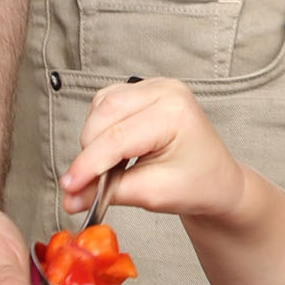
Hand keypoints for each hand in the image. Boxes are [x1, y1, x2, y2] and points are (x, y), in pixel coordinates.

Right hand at [63, 77, 247, 228]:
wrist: (217, 181)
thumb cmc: (197, 184)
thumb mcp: (153, 194)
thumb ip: (108, 191)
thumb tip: (70, 196)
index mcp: (174, 112)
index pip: (117, 137)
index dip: (87, 164)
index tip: (67, 186)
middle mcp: (165, 91)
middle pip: (104, 115)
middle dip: (88, 152)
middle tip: (82, 184)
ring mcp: (154, 87)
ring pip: (100, 107)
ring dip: (92, 139)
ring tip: (105, 168)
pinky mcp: (143, 92)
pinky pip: (105, 104)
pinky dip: (99, 128)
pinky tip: (110, 150)